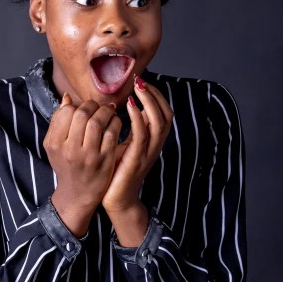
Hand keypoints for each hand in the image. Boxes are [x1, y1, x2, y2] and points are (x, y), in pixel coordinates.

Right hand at [44, 93, 122, 236]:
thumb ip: (58, 122)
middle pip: (82, 114)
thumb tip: (67, 97)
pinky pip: (112, 133)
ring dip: (106, 112)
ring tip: (108, 112)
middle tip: (98, 107)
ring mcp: (89, 156)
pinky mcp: (105, 161)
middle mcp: (71, 150)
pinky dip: (116, 123)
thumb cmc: (66, 166)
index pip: (66, 112)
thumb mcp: (54, 146)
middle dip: (92, 105)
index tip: (84, 108)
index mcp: (56, 144)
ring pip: (98, 122)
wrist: (78, 194)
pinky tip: (116, 122)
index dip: (77, 105)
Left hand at [102, 74, 173, 213]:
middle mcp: (154, 146)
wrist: (117, 201)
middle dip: (155, 95)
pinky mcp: (137, 159)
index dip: (156, 96)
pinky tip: (128, 106)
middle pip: (166, 115)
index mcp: (152, 142)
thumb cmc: (116, 173)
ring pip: (158, 122)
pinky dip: (137, 117)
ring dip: (149, 102)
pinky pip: (142, 134)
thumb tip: (122, 108)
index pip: (164, 113)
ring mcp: (148, 153)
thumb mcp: (124, 146)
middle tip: (140, 80)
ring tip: (138, 88)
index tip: (142, 82)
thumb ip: (127, 129)